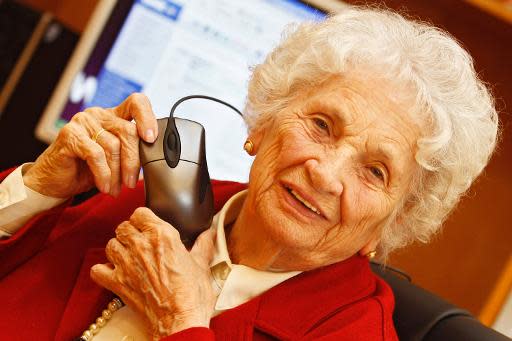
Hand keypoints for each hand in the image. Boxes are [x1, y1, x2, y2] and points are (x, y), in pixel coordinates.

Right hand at [23, 93, 157, 197]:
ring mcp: (83, 122)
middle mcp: (99, 115)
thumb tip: (157, 159)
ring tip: (116, 189)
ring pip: (113, 146)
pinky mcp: (70, 134)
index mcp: (114, 116)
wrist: (55, 181)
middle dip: (134, 162)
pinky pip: (96, 154)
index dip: (148, 117)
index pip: (137, 102)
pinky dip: (103, 174)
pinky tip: (104, 186)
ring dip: (117, 174)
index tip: (152, 138)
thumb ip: (134, 153)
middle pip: (129, 131)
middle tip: (131, 183)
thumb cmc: (88, 170)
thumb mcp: (117, 160)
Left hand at [90, 207, 215, 339]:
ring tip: (127, 255)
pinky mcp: (117, 283)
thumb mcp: (202, 264)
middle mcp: (141, 245)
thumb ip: (203, 244)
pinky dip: (103, 270)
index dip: (144, 219)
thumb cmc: (193, 294)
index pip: (141, 213)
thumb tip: (209, 232)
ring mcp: (126, 264)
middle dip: (130, 232)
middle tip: (139, 241)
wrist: (180, 320)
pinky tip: (114, 272)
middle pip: (123, 227)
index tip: (148, 225)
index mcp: (163, 236)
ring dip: (117, 248)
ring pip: (110, 245)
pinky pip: (98, 270)